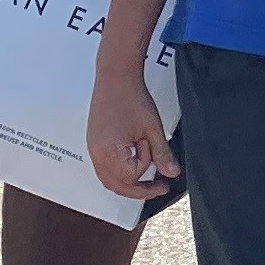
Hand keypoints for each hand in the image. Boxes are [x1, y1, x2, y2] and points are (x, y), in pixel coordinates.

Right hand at [88, 70, 177, 199]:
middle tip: (156, 187)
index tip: (162, 170)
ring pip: (109, 178)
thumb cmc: (130, 96)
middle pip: (115, 185)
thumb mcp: (152, 128)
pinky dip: (119, 170)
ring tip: (146, 176)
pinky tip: (132, 162)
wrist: (116, 75)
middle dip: (137, 189)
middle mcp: (97, 153)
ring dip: (127, 181)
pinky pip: (105, 166)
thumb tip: (171, 172)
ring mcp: (93, 147)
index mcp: (109, 153)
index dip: (147, 170)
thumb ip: (162, 153)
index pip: (129, 178)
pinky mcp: (95, 141)